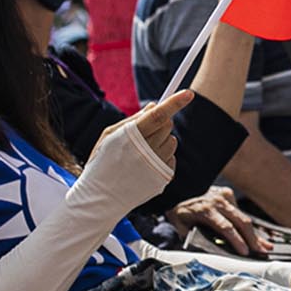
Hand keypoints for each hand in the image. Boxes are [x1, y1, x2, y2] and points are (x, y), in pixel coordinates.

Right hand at [76, 90, 191, 211]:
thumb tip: (156, 105)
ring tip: (142, 151)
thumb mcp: (110, 136)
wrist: (101, 197)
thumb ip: (133, 119)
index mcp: (131, 137)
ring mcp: (156, 166)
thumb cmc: (102, 161)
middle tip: (145, 131)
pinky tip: (145, 165)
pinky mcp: (163, 178)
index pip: (159, 116)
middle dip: (161, 123)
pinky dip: (162, 157)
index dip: (175, 103)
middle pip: (168, 125)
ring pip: (172, 141)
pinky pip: (172, 158)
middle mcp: (146, 151)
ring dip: (161, 141)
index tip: (189, 93)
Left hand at [165, 188, 269, 255]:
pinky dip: (247, 225)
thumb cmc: (178, 209)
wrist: (177, 187)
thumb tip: (206, 251)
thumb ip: (193, 238)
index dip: (237, 240)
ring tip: (266, 246)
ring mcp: (224, 196)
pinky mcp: (227, 193)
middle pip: (241, 222)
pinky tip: (257, 236)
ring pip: (243, 217)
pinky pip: (239, 211)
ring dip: (254, 234)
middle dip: (253, 239)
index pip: (226, 227)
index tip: (245, 252)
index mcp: (206, 210)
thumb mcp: (181, 225)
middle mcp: (217, 201)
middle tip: (262, 252)